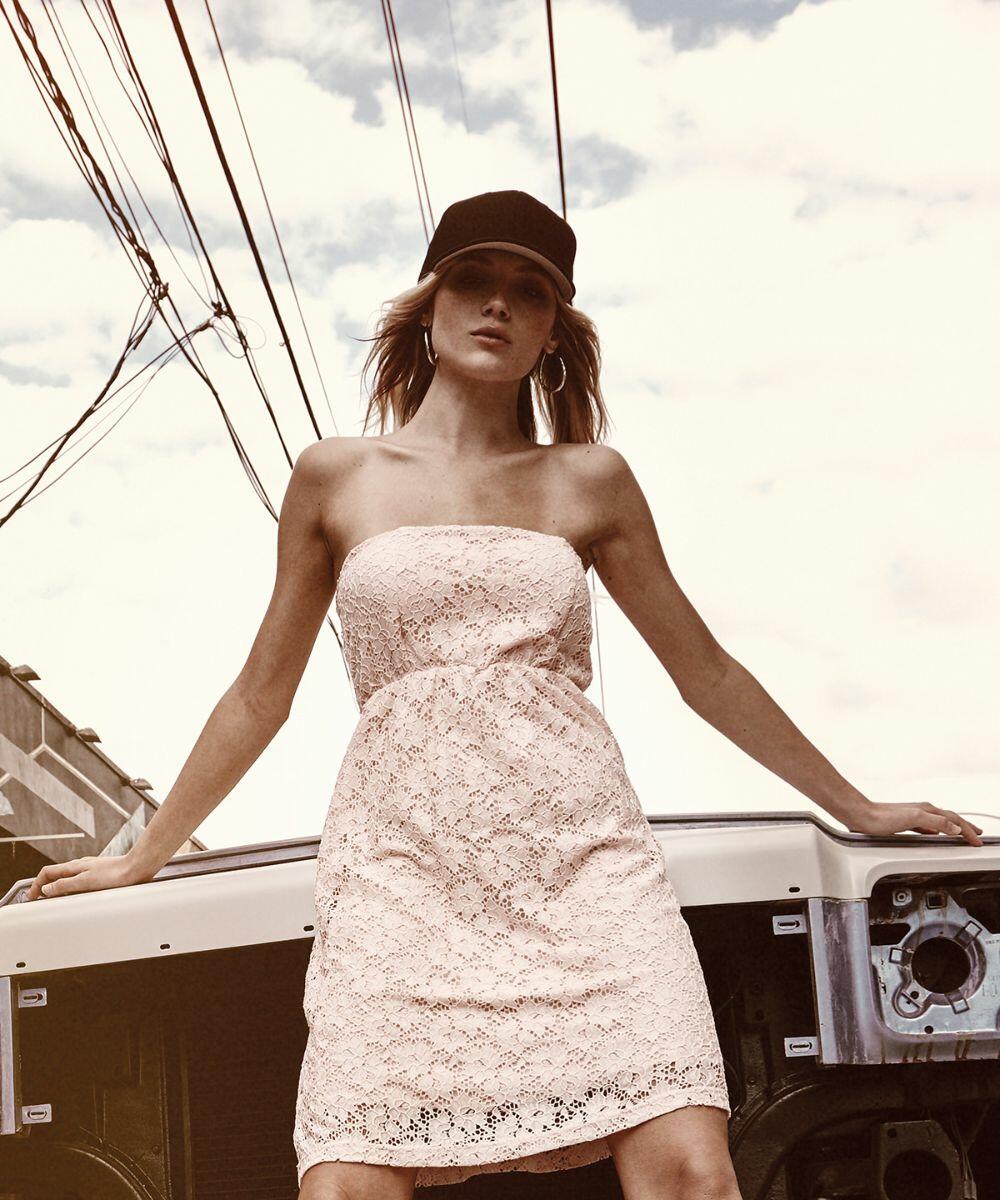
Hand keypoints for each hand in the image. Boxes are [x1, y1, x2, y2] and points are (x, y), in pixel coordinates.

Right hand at [24, 853, 148, 900]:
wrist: (137, 868)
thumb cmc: (114, 873)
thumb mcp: (85, 881)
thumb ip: (65, 885)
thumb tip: (47, 889)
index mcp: (74, 866)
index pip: (47, 872)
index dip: (36, 884)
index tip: (31, 897)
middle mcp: (80, 866)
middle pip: (56, 875)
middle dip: (45, 887)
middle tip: (39, 900)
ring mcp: (90, 870)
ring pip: (67, 878)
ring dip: (58, 888)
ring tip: (54, 901)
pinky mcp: (100, 876)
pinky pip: (79, 882)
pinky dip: (71, 890)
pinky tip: (77, 897)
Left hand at [846, 800, 984, 845]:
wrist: (861, 816)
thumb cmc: (882, 817)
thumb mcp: (913, 818)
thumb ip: (936, 822)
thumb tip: (955, 828)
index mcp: (927, 809)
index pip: (954, 820)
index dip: (968, 830)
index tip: (978, 840)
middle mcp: (922, 811)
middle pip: (950, 819)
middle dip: (965, 827)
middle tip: (977, 834)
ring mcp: (914, 817)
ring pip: (940, 823)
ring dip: (953, 829)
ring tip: (962, 834)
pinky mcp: (904, 824)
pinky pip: (928, 827)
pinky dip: (938, 832)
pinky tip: (935, 835)